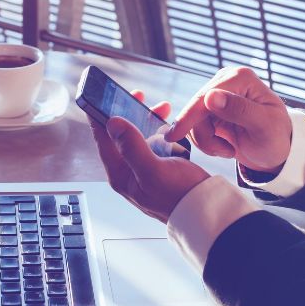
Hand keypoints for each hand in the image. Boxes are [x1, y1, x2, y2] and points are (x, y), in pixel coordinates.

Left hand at [89, 91, 209, 222]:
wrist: (205, 210)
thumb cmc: (180, 197)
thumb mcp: (153, 170)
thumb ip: (131, 147)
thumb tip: (113, 123)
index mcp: (121, 175)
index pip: (102, 140)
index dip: (99, 115)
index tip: (100, 95)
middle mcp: (129, 171)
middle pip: (120, 135)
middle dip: (128, 113)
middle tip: (137, 96)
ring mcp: (145, 169)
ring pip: (139, 136)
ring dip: (147, 119)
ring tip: (161, 107)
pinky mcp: (161, 167)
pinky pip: (154, 143)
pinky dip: (159, 130)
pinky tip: (168, 123)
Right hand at [165, 66, 291, 173]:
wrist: (277, 152)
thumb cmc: (277, 138)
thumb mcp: (263, 126)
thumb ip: (239, 110)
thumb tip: (210, 96)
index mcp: (240, 78)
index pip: (205, 97)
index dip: (188, 117)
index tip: (174, 136)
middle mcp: (227, 80)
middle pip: (195, 109)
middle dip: (206, 136)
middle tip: (225, 152)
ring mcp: (218, 94)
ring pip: (193, 121)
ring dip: (207, 142)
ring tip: (229, 151)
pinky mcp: (211, 110)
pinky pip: (195, 127)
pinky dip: (207, 142)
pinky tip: (224, 147)